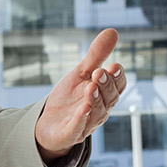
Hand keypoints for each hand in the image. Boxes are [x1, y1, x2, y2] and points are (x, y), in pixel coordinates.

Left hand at [35, 27, 125, 158]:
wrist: (48, 123)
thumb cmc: (70, 97)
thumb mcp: (81, 73)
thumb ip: (96, 55)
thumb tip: (113, 31)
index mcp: (105, 94)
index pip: (118, 86)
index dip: (117, 77)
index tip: (113, 65)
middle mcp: (100, 110)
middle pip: (110, 98)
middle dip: (105, 85)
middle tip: (98, 72)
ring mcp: (87, 123)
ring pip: (97, 113)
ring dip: (95, 100)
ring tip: (90, 88)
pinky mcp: (70, 134)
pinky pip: (78, 128)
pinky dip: (81, 119)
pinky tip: (81, 109)